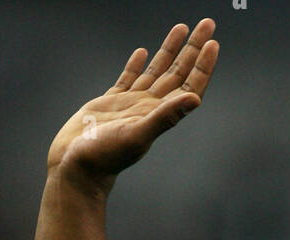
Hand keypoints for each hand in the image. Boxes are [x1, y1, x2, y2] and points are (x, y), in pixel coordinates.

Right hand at [46, 18, 219, 194]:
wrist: (77, 167)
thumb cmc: (105, 156)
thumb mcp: (138, 134)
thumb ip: (165, 116)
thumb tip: (194, 99)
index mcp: (159, 114)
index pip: (188, 84)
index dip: (202, 64)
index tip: (213, 42)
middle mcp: (149, 107)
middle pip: (178, 71)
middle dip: (193, 48)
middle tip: (207, 24)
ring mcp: (131, 105)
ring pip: (156, 70)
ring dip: (170, 50)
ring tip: (181, 28)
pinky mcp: (111, 104)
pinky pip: (128, 79)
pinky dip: (136, 65)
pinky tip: (142, 52)